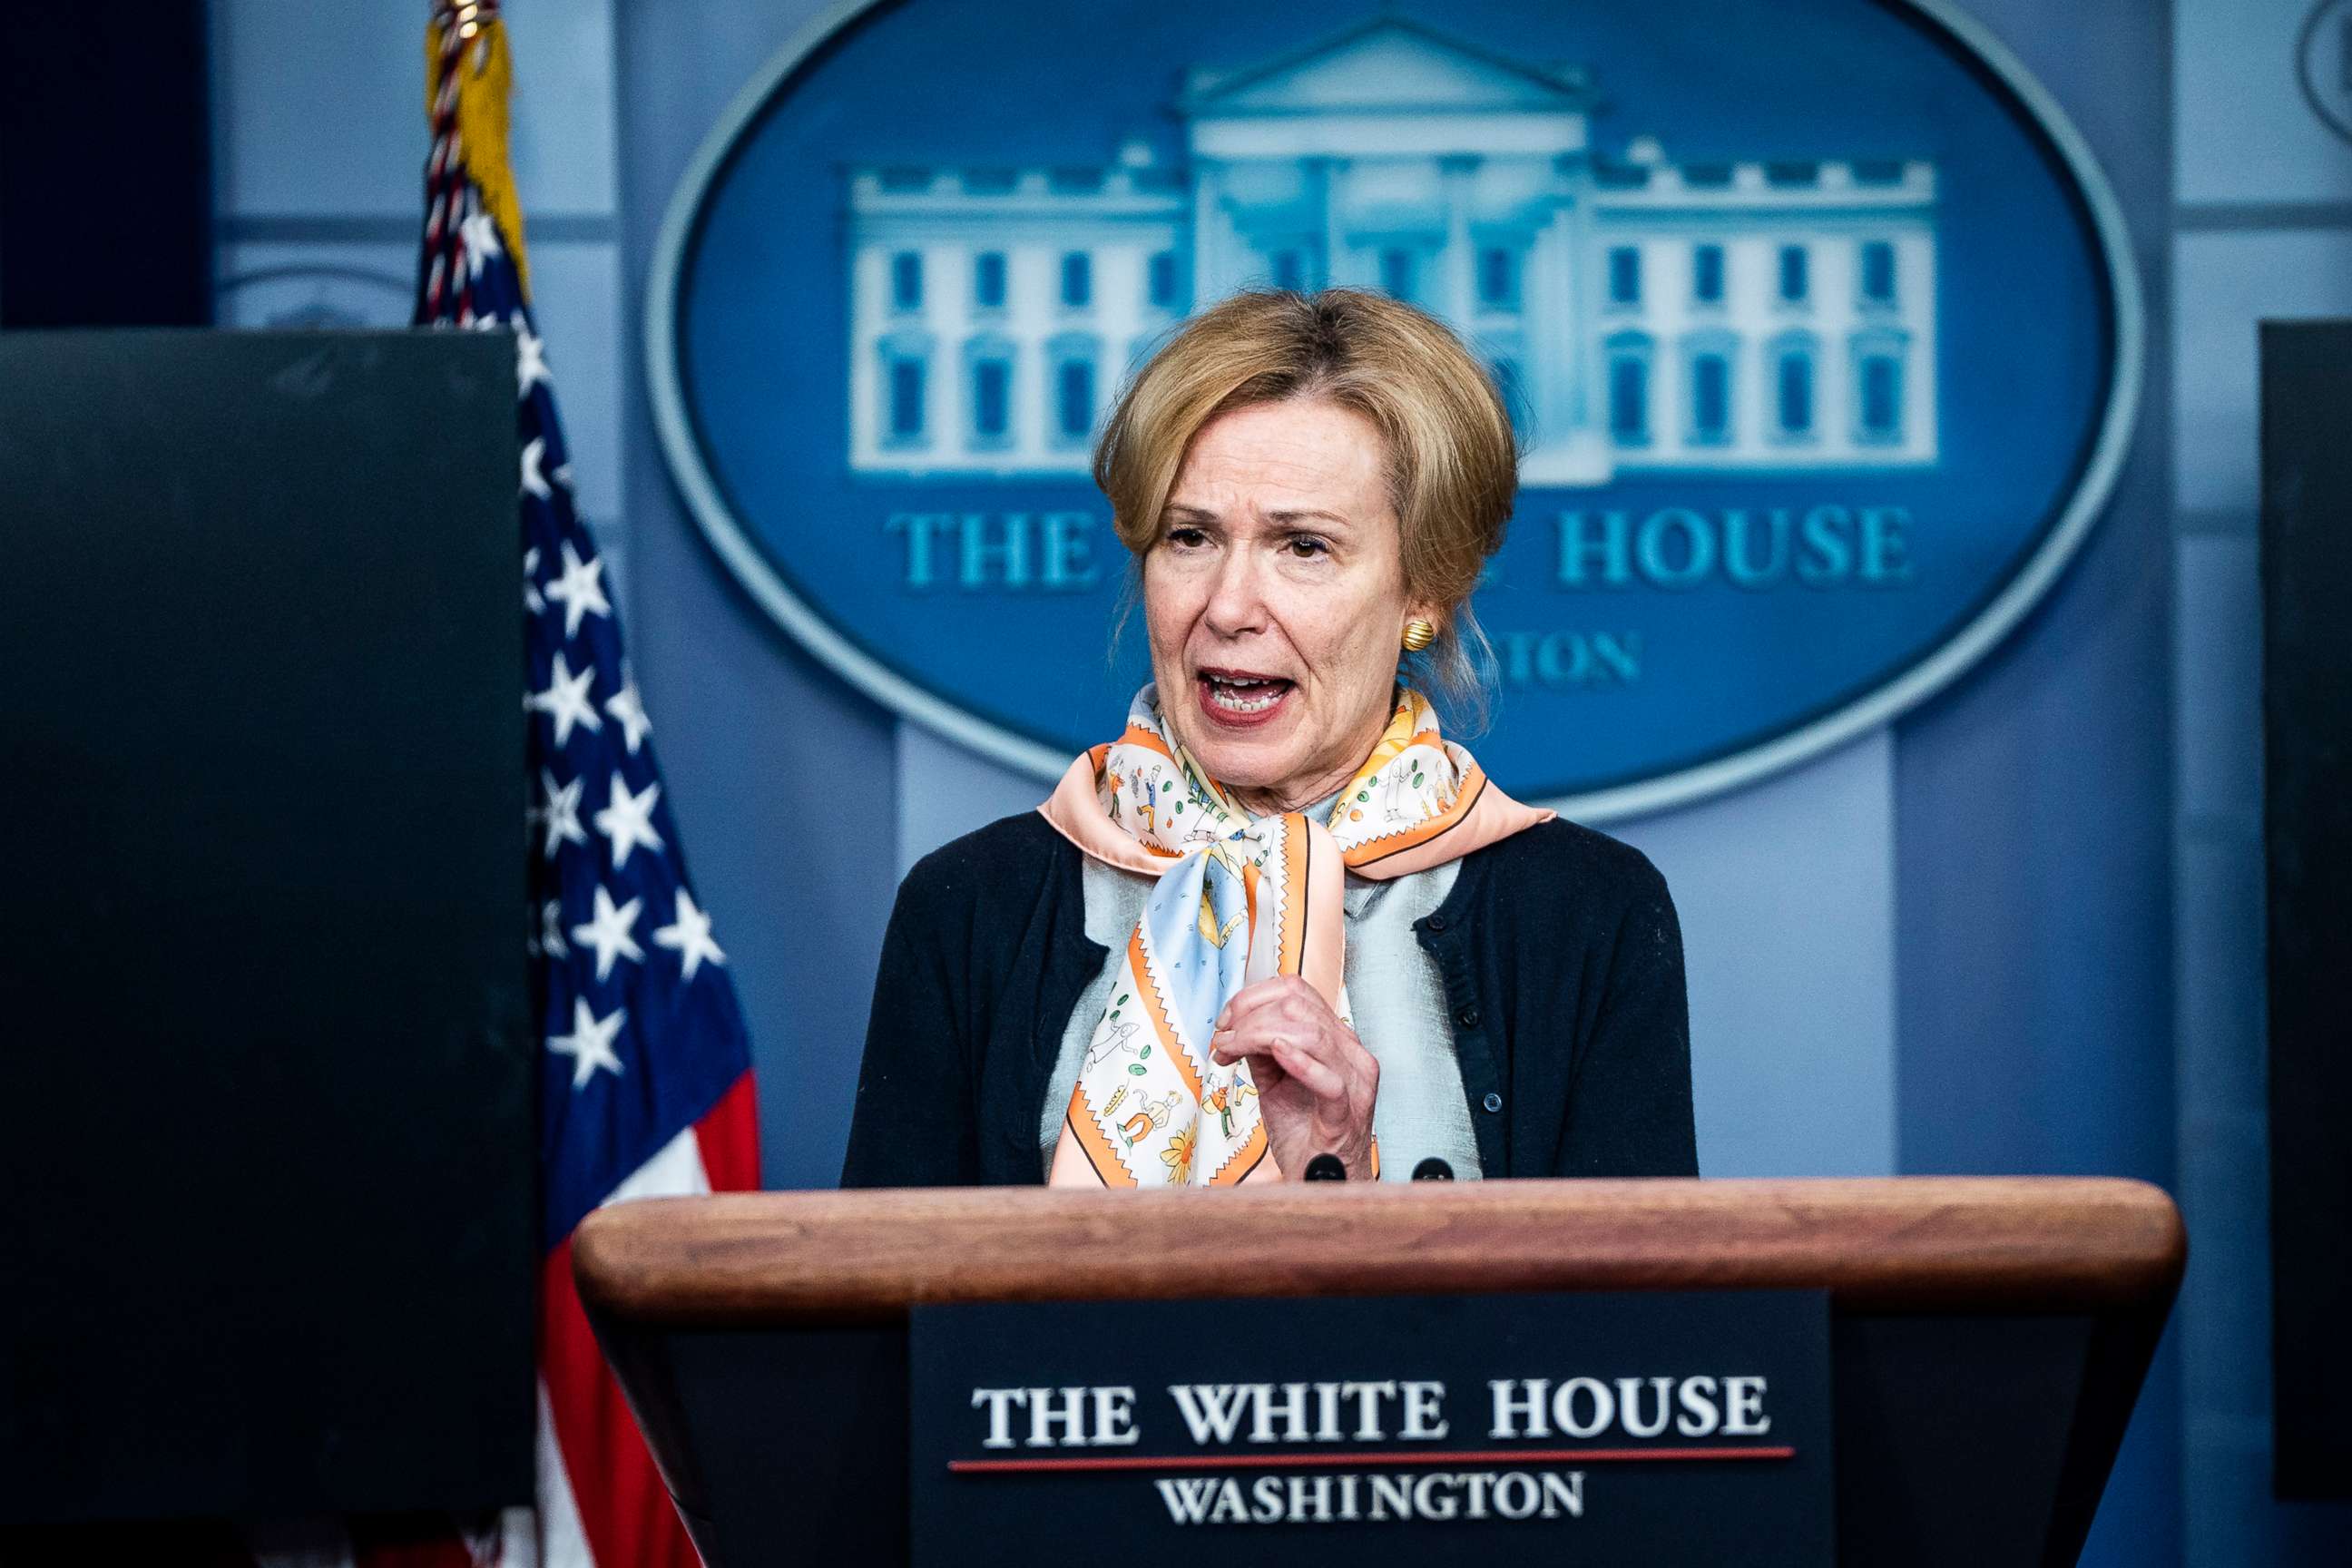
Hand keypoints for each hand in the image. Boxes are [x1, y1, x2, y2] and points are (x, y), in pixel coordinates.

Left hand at [1209, 976, 1378, 1179]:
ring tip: (1232, 1049)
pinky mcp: (1347, 1113)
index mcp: (1337, 1041)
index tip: (1226, 1020)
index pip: (1298, 992)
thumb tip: (1234, 1027)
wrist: (1322, 1182)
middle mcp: (1351, 1054)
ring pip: (1311, 1033)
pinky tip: (1274, 1052)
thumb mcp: (1274, 1084)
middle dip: (1249, 1015)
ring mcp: (1354, 1082)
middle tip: (1223, 1037)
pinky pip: (1329, 1080)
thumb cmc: (1304, 1135)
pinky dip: (1298, 1061)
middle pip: (1299, 1006)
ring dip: (1258, 1034)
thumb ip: (1260, 1052)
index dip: (1254, 997)